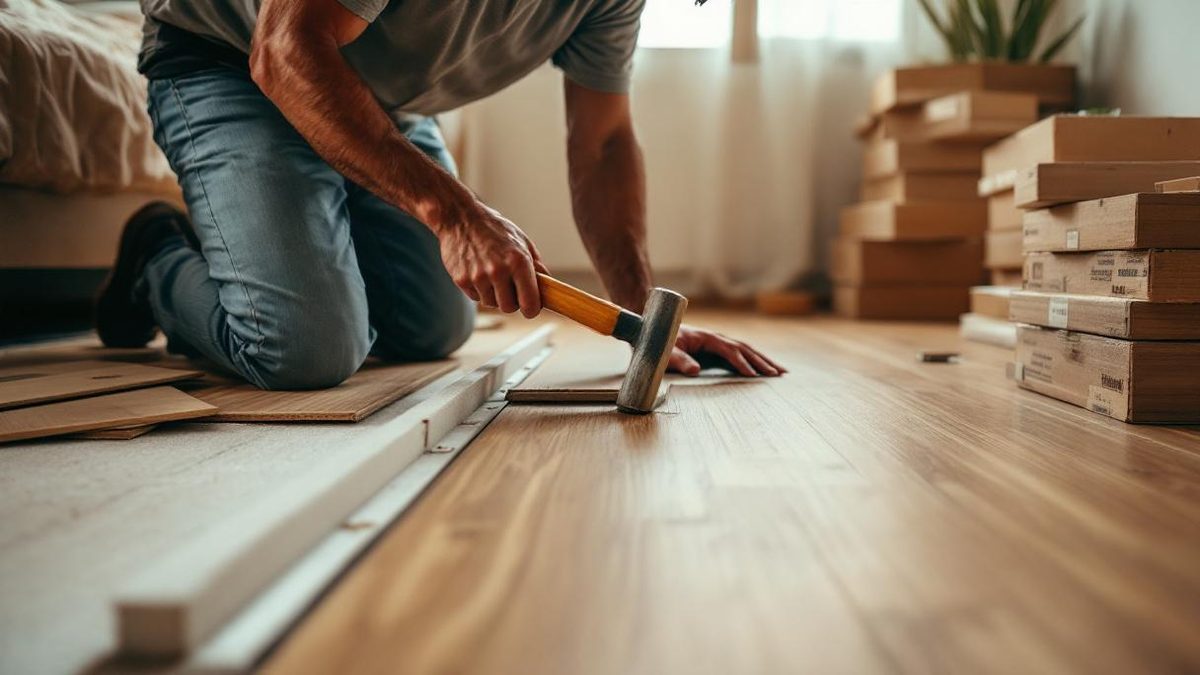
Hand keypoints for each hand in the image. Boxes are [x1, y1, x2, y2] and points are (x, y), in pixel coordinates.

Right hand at [439, 203, 548, 317]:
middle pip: (509, 308)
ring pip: (491, 303)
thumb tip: (549, 285)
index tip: (530, 308)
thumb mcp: (521, 241)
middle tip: (509, 288)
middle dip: (511, 302)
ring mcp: (478, 276)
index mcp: (518, 261)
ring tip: (491, 275)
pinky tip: (477, 271)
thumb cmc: (494, 229)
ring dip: (493, 294)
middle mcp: (499, 271)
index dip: (531, 309)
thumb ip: (536, 265)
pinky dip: (478, 289)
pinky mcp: (462, 280)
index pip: (530, 303)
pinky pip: (475, 297)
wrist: (460, 219)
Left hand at [668, 324, 785, 376]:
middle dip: (762, 361)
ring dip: (763, 360)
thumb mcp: (665, 353)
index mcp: (706, 337)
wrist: (655, 332)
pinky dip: (753, 362)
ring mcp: (718, 343)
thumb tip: (695, 371)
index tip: (752, 375)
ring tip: (781, 372)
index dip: (742, 363)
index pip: (730, 350)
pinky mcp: (716, 350)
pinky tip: (763, 370)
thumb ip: (679, 360)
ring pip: (745, 350)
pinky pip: (739, 355)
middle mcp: (716, 338)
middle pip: (744, 348)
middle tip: (778, 374)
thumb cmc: (660, 344)